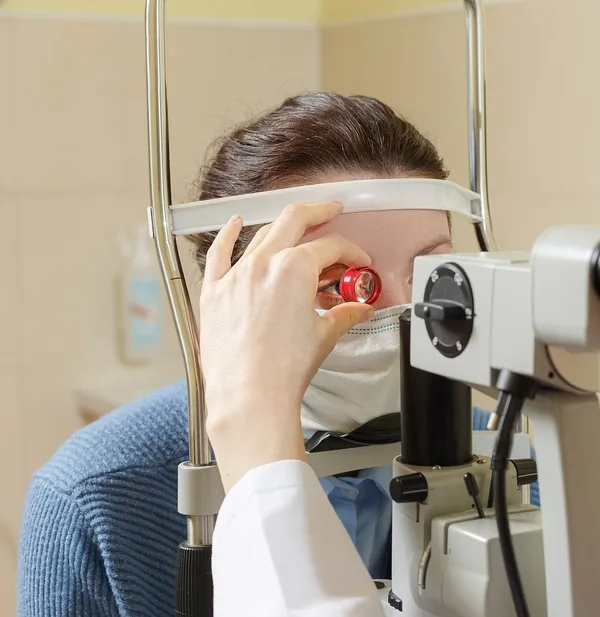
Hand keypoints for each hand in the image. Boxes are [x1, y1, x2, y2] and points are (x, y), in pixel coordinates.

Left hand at [199, 202, 374, 489]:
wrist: (250, 396)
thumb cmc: (283, 370)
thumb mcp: (325, 335)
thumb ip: (345, 314)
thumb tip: (358, 310)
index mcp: (294, 269)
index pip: (331, 247)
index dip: (351, 253)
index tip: (358, 263)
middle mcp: (262, 264)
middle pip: (294, 220)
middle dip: (319, 211)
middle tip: (332, 210)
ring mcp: (235, 275)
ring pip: (262, 235)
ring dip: (284, 228)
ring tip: (297, 230)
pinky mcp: (215, 292)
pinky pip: (218, 253)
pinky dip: (228, 235)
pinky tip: (236, 224)